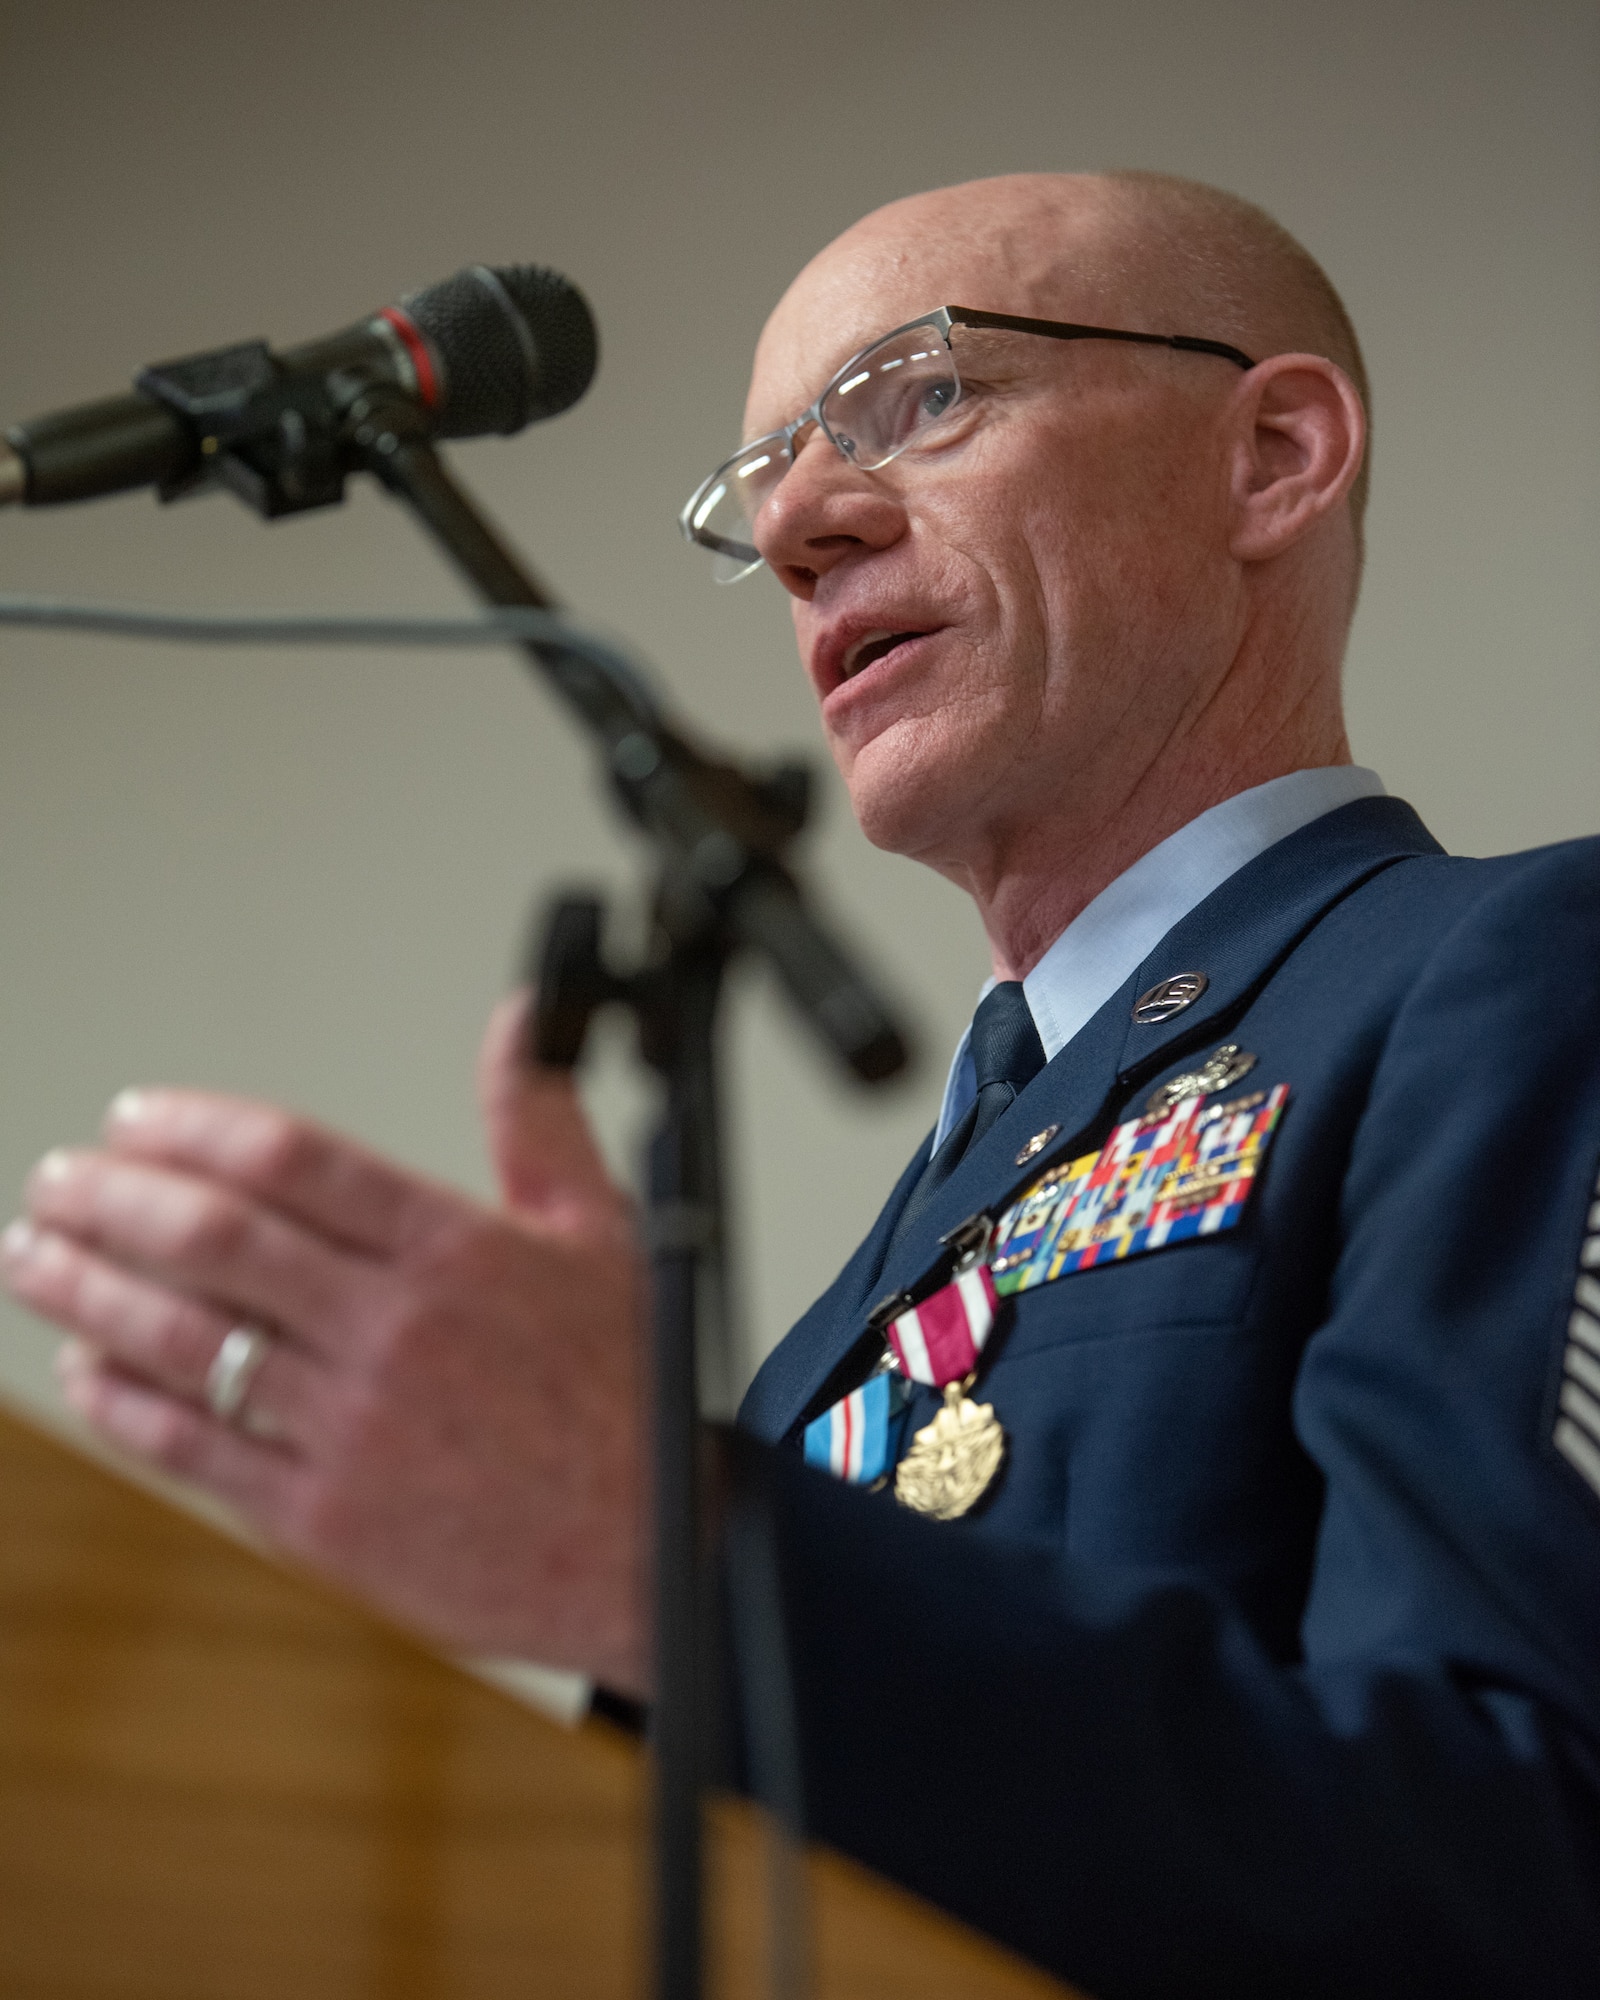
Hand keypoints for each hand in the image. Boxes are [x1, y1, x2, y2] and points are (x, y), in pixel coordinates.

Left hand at [0, 994, 648, 1693]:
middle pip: (215, 1238)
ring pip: (184, 1340)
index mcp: (457, 1250)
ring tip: (35, 1256)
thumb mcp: (603, 1234)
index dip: (192, 1128)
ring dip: (89, 1291)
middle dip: (112, 1199)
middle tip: (58, 1179)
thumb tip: (515, 1022)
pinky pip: (196, 1452)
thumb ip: (539, 1121)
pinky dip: (126, 1406)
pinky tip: (89, 1373)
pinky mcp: (325, 1521)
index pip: (291, 1158)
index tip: (135, 1118)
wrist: (659, 1550)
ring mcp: (354, 1427)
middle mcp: (395, 1330)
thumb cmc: (628, 1396)